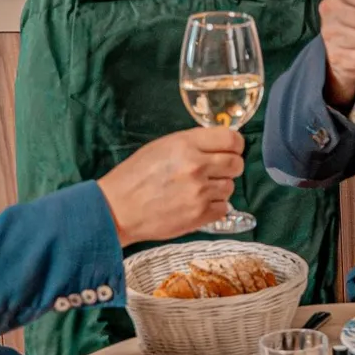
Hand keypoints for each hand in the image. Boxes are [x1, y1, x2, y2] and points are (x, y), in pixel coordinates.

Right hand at [97, 129, 244, 244]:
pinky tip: (197, 204)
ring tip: (198, 190)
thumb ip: (193, 144)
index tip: (231, 149)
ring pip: (230, 187)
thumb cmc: (135, 176)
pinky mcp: (200, 215)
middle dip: (230, 166)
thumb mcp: (162, 147)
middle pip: (236, 163)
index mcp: (186, 144)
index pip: (232, 139)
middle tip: (216, 171)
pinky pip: (224, 208)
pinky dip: (214, 207)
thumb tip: (220, 144)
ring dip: (219, 188)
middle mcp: (196, 166)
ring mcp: (200, 192)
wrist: (118, 209)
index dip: (235, 144)